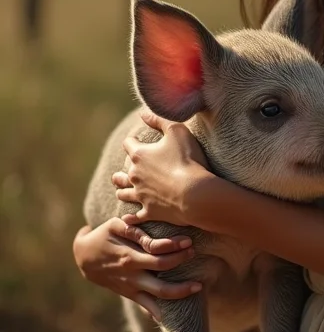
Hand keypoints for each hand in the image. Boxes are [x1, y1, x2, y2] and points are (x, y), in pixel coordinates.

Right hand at [73, 218, 201, 319]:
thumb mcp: (115, 225)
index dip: (175, 247)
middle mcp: (132, 274)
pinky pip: (145, 305)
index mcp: (130, 256)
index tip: (188, 241)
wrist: (84, 257)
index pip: (158, 254)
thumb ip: (134, 229)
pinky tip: (173, 312)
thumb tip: (151, 230)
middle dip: (182, 269)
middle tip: (194, 254)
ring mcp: (131, 287)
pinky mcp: (129, 293)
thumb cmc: (104, 235)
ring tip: (198, 287)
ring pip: (157, 296)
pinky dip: (158, 311)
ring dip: (179, 293)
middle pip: (162, 279)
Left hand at [113, 109, 212, 226]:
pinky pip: (134, 217)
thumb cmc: (187, 159)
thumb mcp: (177, 130)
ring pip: (124, 193)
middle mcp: (134, 176)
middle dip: (123, 169)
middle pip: (122, 172)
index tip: (137, 140)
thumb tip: (143, 113)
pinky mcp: (149, 212)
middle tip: (124, 170)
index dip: (133, 141)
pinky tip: (127, 218)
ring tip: (121, 189)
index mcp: (139, 155)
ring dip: (122, 190)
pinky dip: (130, 217)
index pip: (129, 144)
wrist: (194, 193)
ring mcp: (141, 196)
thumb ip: (159, 119)